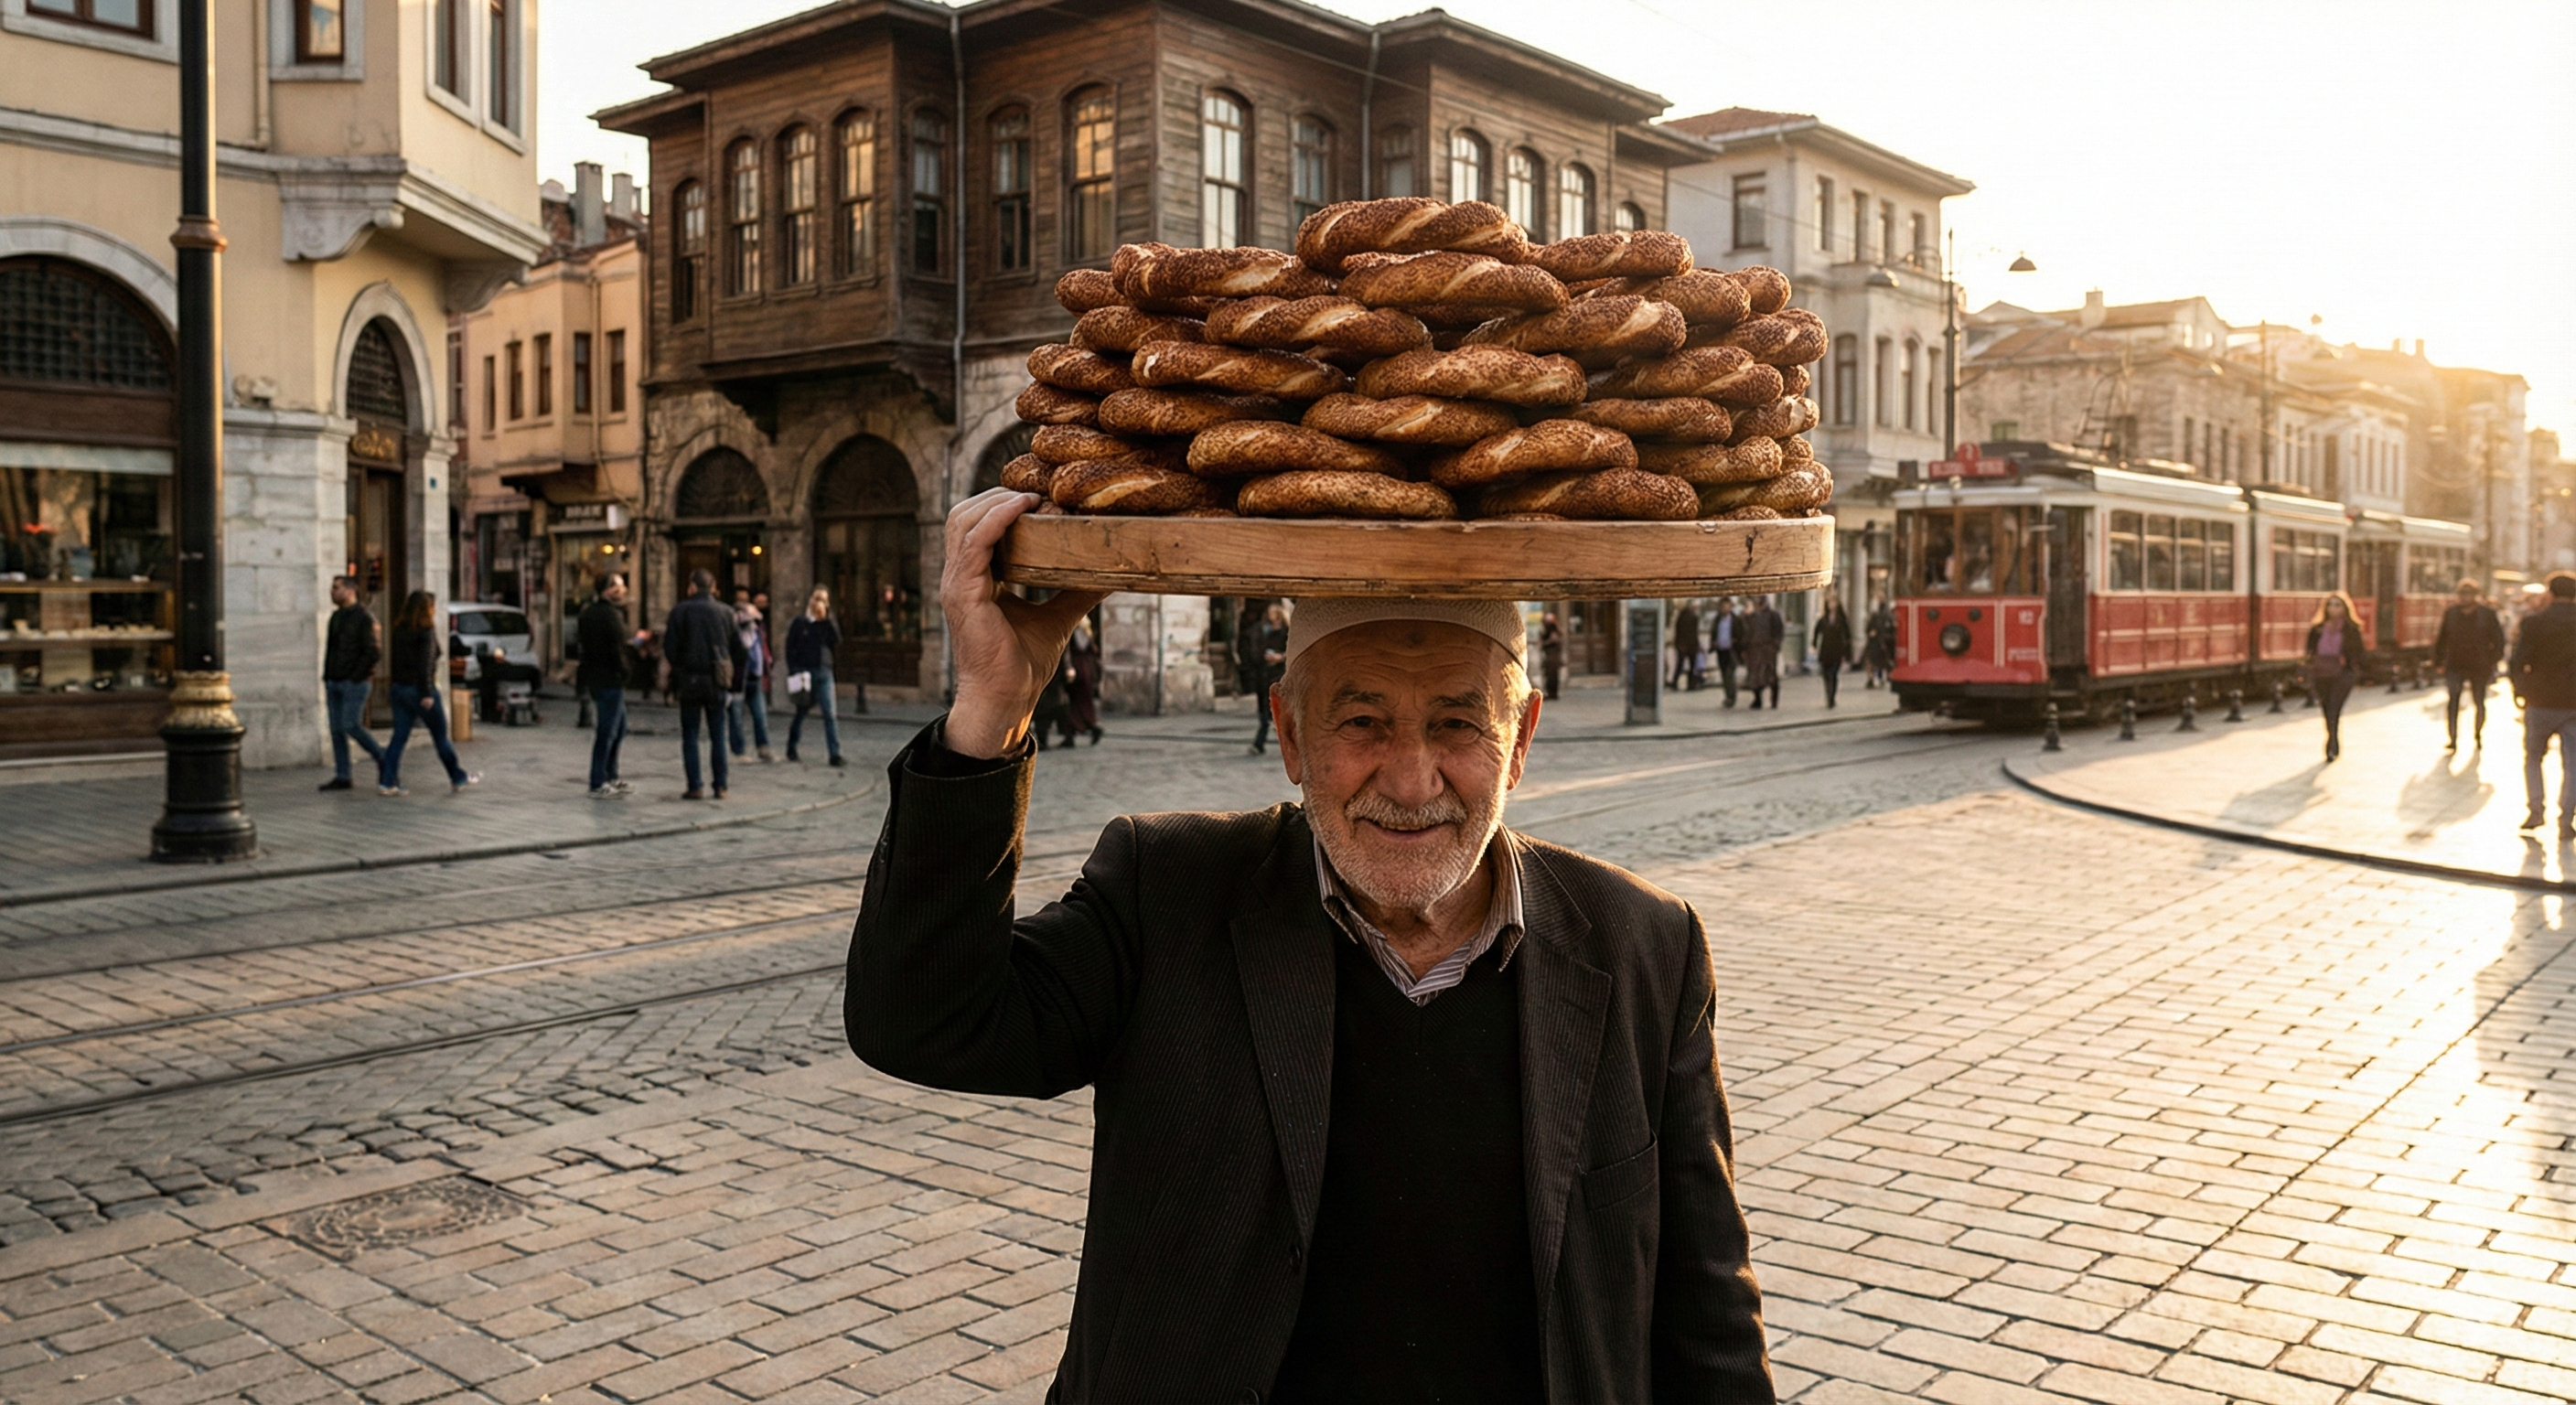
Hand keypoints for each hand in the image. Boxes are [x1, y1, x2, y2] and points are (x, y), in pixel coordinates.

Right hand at [942, 489, 1104, 757]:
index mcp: (975, 579)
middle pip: (965, 513)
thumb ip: (1076, 591)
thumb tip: (1112, 572)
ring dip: (997, 500)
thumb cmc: (1022, 666)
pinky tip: (1022, 507)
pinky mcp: (963, 593)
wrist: (1005, 700)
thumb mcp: (1057, 617)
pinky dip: (997, 518)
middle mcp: (960, 576)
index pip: (978, 525)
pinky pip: (974, 541)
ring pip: (965, 519)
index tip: (1038, 495)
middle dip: (997, 494)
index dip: (1002, 504)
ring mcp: (957, 583)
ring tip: (1031, 495)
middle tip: (1037, 490)